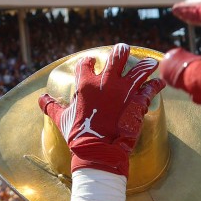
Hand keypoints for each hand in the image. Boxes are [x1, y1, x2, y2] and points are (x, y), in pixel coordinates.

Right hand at [39, 43, 164, 177]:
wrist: (97, 151)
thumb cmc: (78, 135)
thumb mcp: (62, 119)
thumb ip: (52, 106)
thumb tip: (41, 99)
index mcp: (86, 84)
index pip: (87, 64)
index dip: (89, 62)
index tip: (92, 62)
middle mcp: (107, 82)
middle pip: (117, 56)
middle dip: (121, 51)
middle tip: (124, 50)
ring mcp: (124, 91)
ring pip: (140, 68)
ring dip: (146, 65)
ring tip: (150, 63)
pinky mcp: (138, 102)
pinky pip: (151, 88)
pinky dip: (156, 85)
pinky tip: (160, 83)